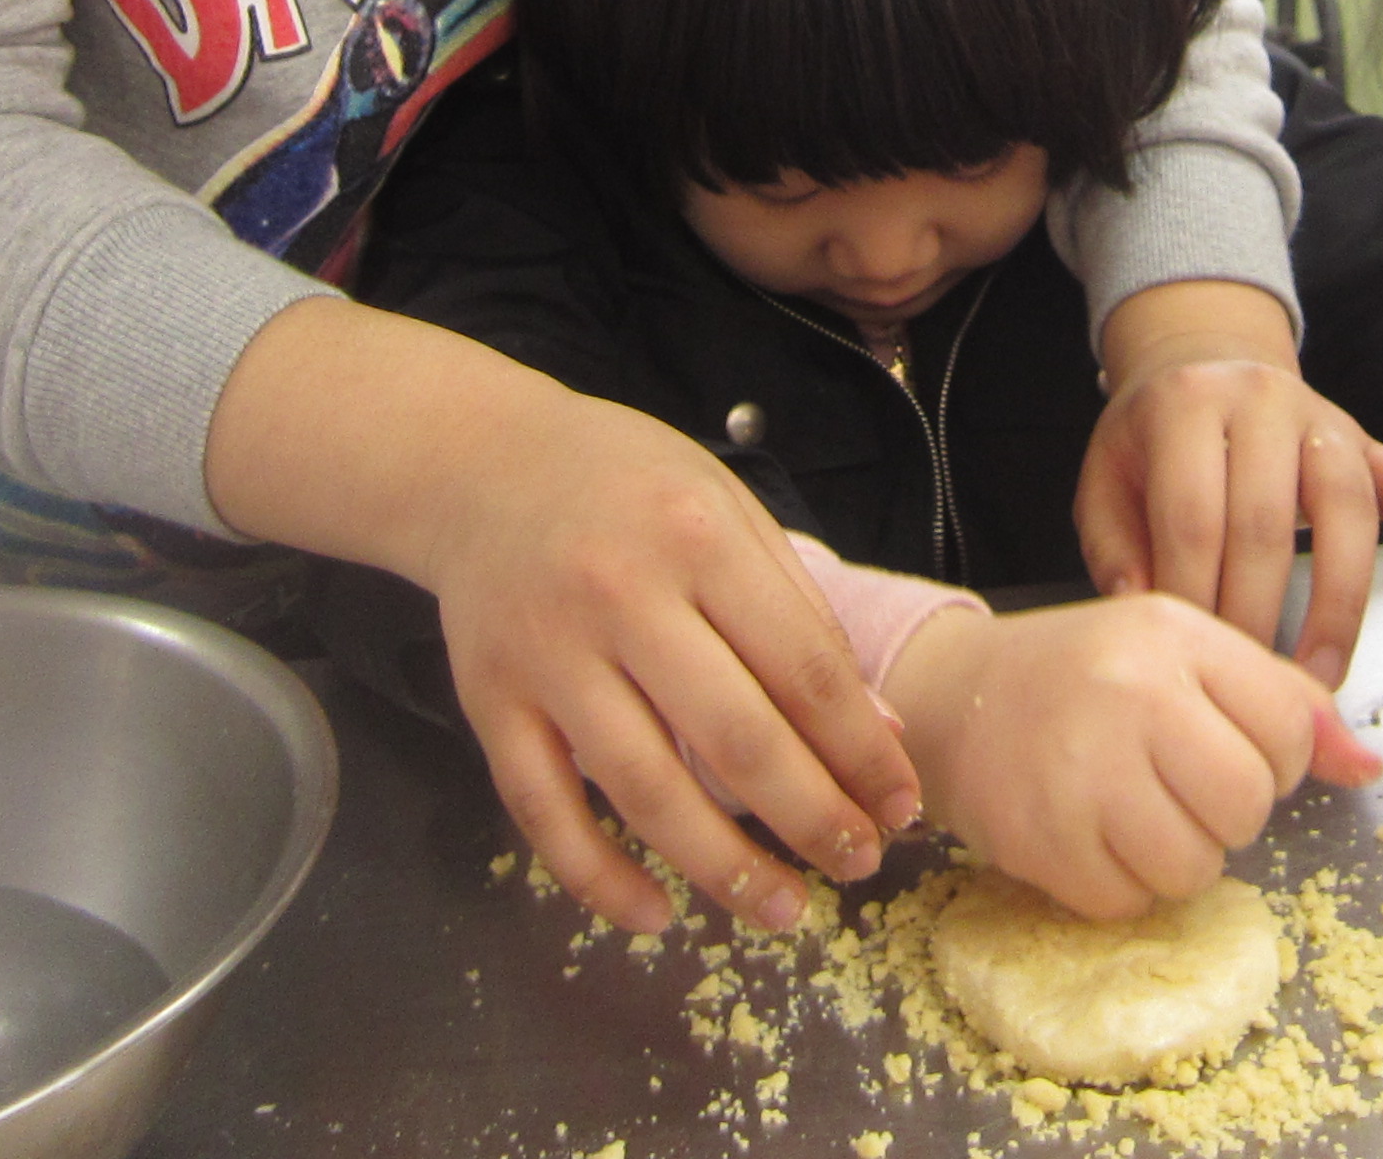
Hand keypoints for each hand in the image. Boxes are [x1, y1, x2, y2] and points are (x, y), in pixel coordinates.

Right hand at [205, 302, 919, 936]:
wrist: (482, 467)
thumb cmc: (629, 486)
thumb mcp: (730, 513)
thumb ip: (801, 616)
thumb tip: (879, 734)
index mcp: (697, 539)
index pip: (802, 668)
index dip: (860, 752)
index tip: (901, 807)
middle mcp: (620, 597)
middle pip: (733, 740)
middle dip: (810, 818)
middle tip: (858, 865)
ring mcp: (547, 656)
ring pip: (644, 789)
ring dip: (722, 867)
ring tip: (785, 909)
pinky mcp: (488, 702)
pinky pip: (544, 812)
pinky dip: (599, 876)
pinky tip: (656, 916)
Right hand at [882, 591, 1382, 918]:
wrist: (957, 698)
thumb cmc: (1085, 675)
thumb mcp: (1181, 653)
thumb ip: (1281, 701)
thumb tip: (1367, 770)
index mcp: (1174, 635)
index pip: (1291, 723)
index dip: (1276, 755)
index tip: (1228, 747)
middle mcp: (1131, 693)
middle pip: (1249, 802)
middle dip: (1228, 813)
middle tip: (1182, 789)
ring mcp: (1083, 769)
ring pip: (1196, 866)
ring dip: (1177, 856)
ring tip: (1136, 814)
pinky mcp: (1043, 839)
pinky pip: (1129, 901)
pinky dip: (1121, 886)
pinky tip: (1093, 836)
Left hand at [1077, 279, 1382, 686]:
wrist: (1205, 362)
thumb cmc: (1152, 441)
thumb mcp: (1106, 477)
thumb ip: (1114, 545)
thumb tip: (1144, 609)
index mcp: (1187, 405)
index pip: (1193, 514)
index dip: (1193, 594)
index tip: (1192, 659)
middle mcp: (1262, 401)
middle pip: (1266, 519)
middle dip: (1257, 613)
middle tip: (1247, 682)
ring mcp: (1325, 419)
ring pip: (1347, 507)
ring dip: (1336, 603)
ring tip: (1319, 675)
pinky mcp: (1371, 441)